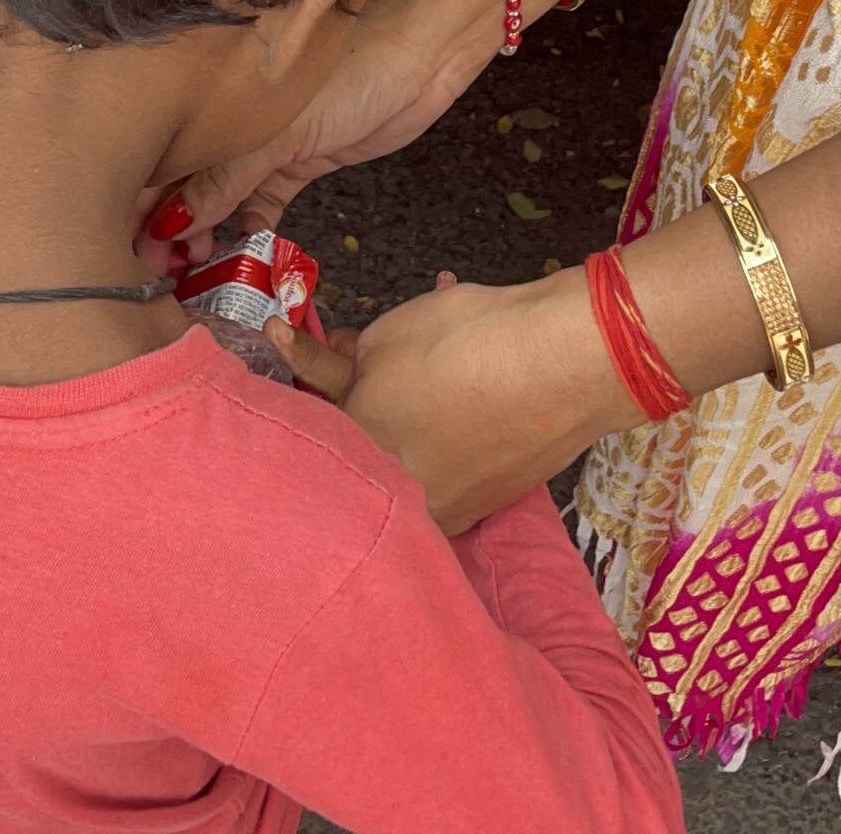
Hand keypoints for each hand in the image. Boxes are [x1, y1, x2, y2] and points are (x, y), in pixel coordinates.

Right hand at [135, 0, 458, 272]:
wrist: (422, 55)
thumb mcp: (282, 130)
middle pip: (182, 183)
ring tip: (191, 271)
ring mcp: (265, 145)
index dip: (136, 202)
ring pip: (217, 199)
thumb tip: (172, 223)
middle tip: (156, 272)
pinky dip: (246, 230)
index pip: (159, 157)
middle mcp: (232, 123)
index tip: (123, 247)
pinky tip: (235, 253)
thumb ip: (227, 177)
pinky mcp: (298, 162)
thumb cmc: (353, 69)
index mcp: (215, 98)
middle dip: (163, 228)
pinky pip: (259, 204)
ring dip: (202, 235)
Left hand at [269, 272, 614, 534]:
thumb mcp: (386, 337)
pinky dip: (451, 419)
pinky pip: (456, 456)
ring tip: (421, 352)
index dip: (302, 362)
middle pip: (361, 440)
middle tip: (354, 344)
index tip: (282, 333)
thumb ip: (352, 362)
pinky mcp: (491, 500)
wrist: (558, 365)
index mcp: (358, 458)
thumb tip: (350, 367)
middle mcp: (398, 498)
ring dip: (407, 406)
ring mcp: (448, 507)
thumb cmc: (460, 346)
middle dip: (354, 391)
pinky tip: (465, 375)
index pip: (312, 413)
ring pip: (411, 451)